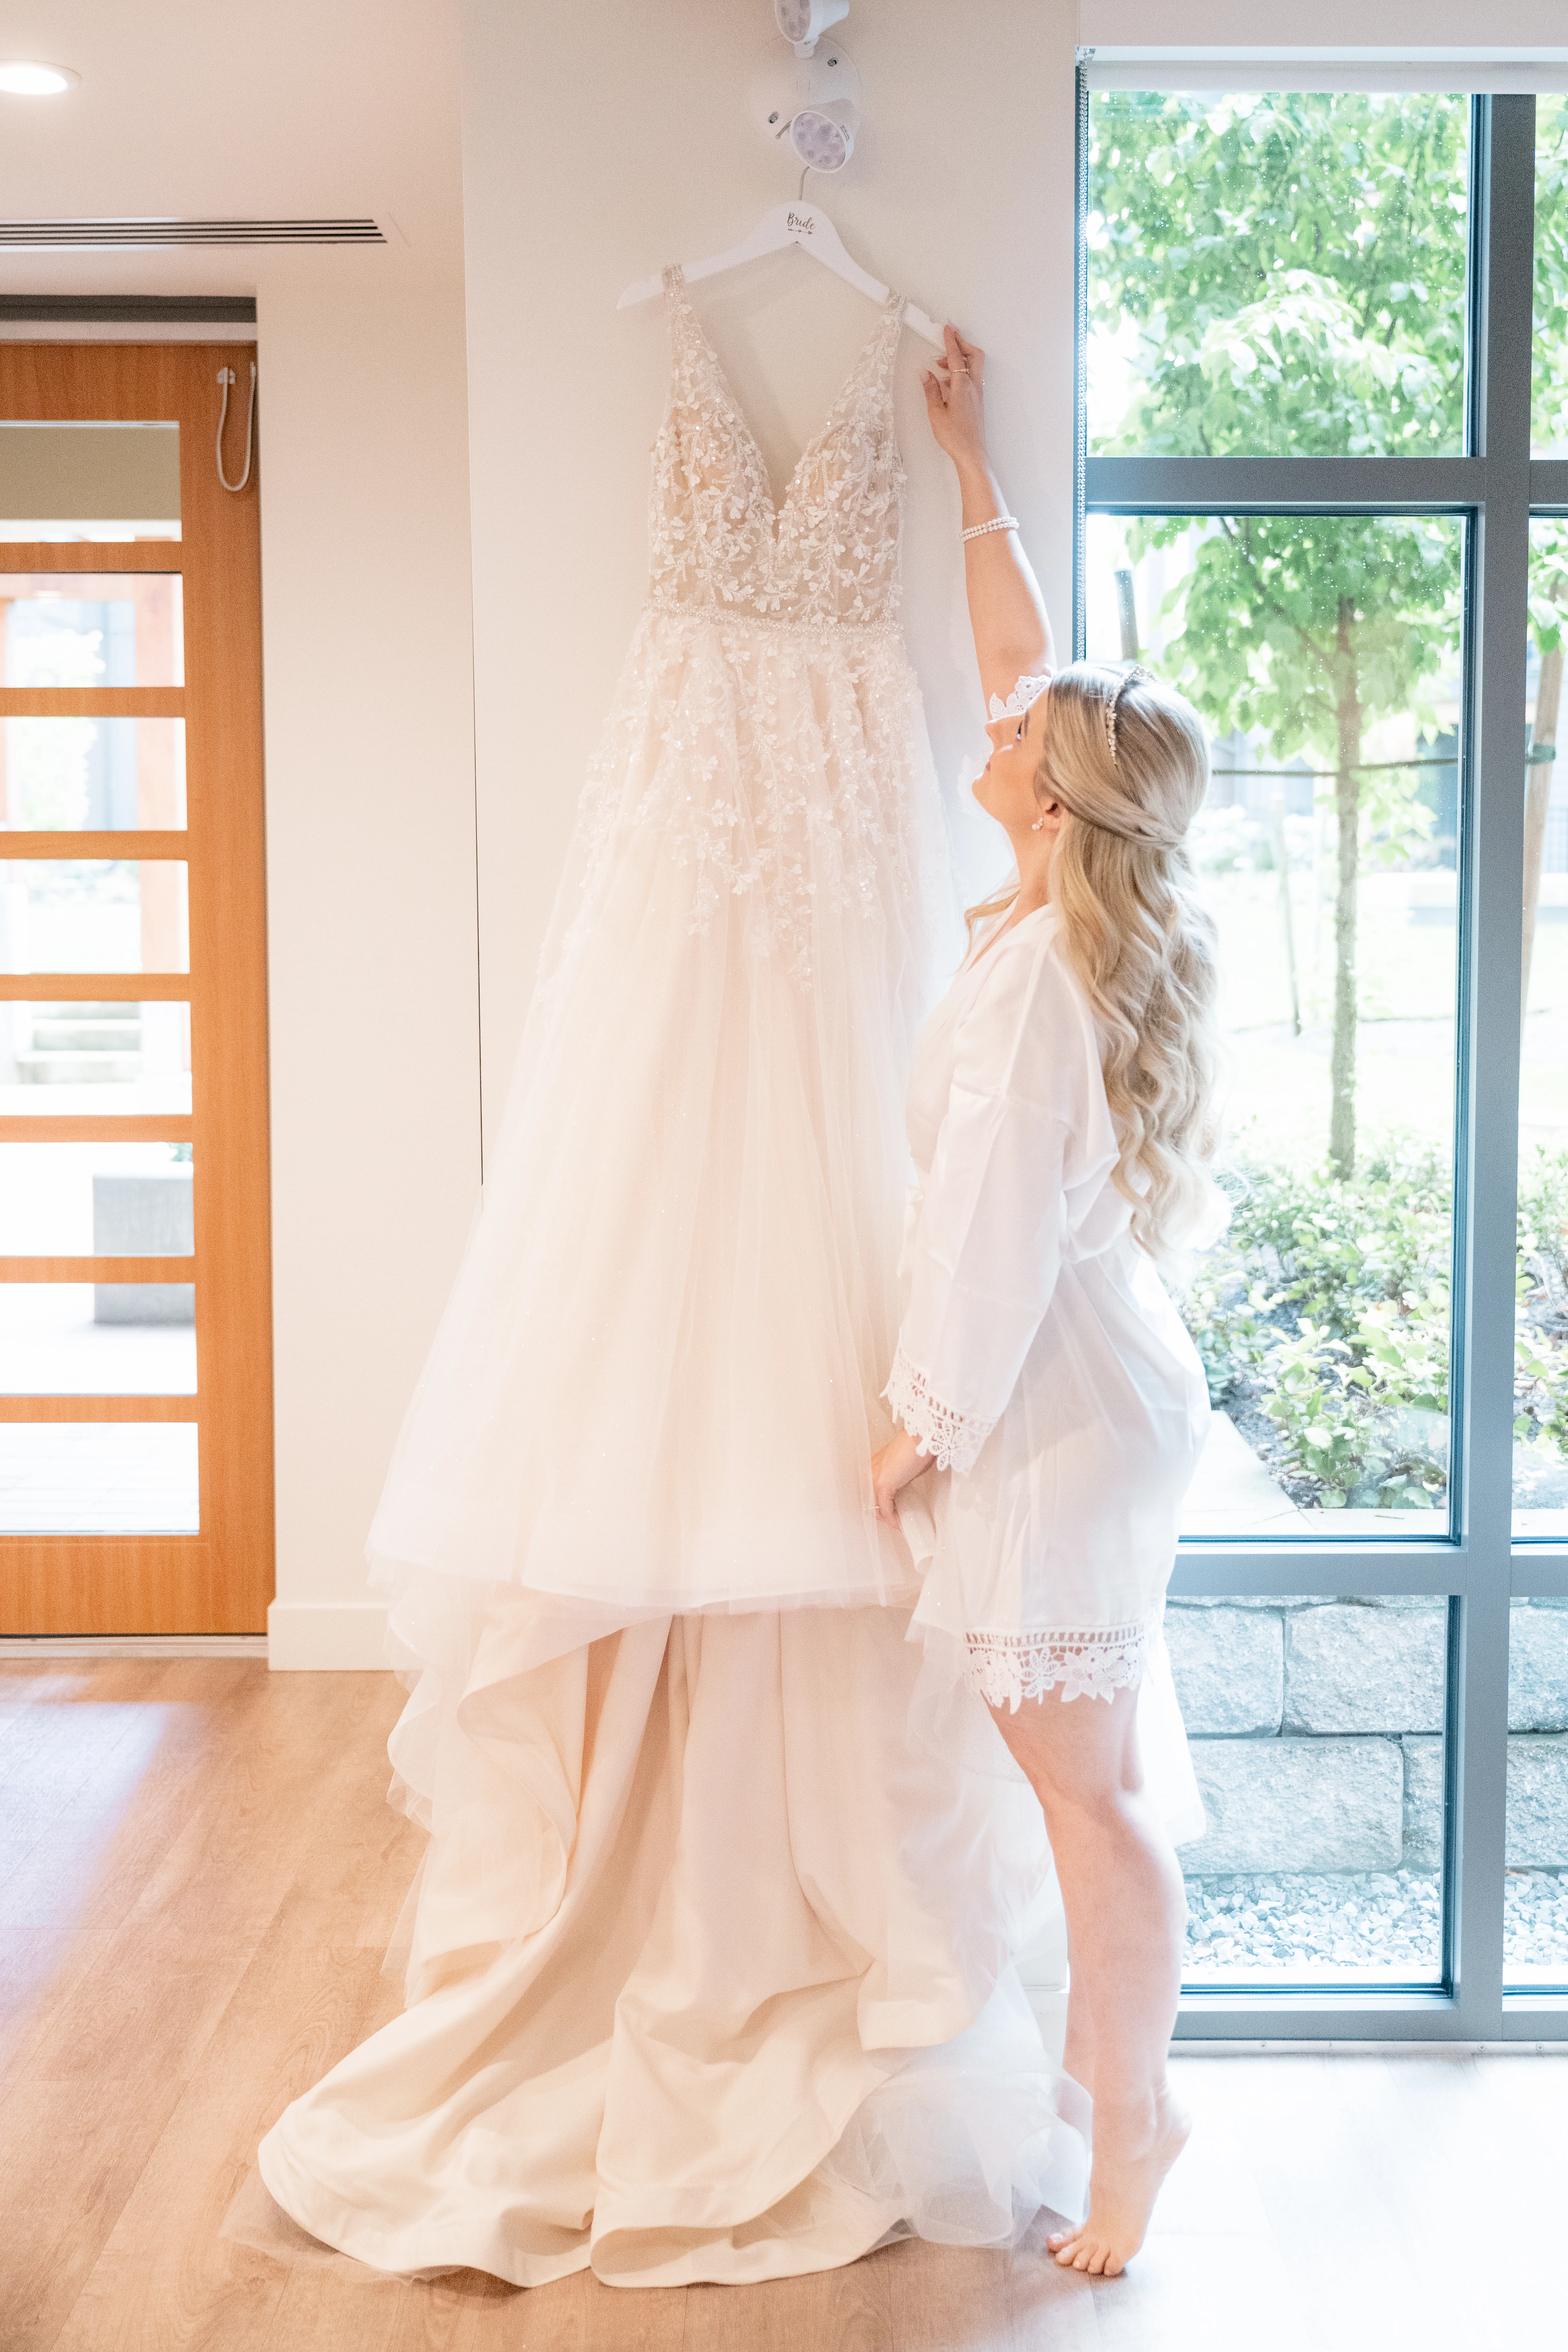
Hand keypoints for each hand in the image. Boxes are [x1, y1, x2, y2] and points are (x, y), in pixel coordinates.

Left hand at [870, 1426, 934, 1526]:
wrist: (923, 1437)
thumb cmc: (918, 1448)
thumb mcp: (904, 1466)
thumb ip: (899, 1478)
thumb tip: (901, 1491)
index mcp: (874, 1465)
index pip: (869, 1491)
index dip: (878, 1504)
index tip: (890, 1512)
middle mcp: (870, 1471)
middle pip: (869, 1500)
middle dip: (881, 1513)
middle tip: (894, 1521)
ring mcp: (875, 1477)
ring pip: (875, 1506)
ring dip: (886, 1518)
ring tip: (897, 1523)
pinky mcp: (883, 1484)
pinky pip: (885, 1508)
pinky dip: (892, 1518)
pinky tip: (899, 1522)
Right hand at [921, 326, 987, 468]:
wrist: (971, 453)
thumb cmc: (954, 437)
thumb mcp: (936, 413)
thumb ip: (930, 390)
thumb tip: (924, 373)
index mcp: (962, 387)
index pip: (957, 357)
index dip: (951, 341)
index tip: (947, 329)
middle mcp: (973, 386)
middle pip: (974, 355)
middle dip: (962, 343)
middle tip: (949, 337)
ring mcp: (977, 393)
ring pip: (974, 365)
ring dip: (960, 358)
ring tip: (941, 363)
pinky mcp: (977, 400)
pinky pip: (972, 377)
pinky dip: (962, 371)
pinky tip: (947, 380)